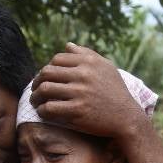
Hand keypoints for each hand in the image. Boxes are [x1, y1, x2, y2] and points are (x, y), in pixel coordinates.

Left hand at [30, 42, 148, 138]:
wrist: (126, 117)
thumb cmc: (116, 92)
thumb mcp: (106, 68)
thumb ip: (87, 54)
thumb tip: (67, 45)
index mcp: (89, 62)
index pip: (57, 59)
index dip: (48, 68)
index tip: (46, 78)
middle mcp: (83, 75)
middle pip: (47, 72)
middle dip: (37, 81)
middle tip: (35, 90)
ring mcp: (79, 93)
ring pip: (45, 89)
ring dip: (36, 96)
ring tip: (36, 101)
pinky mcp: (77, 111)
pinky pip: (50, 108)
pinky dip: (42, 110)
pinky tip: (44, 112)